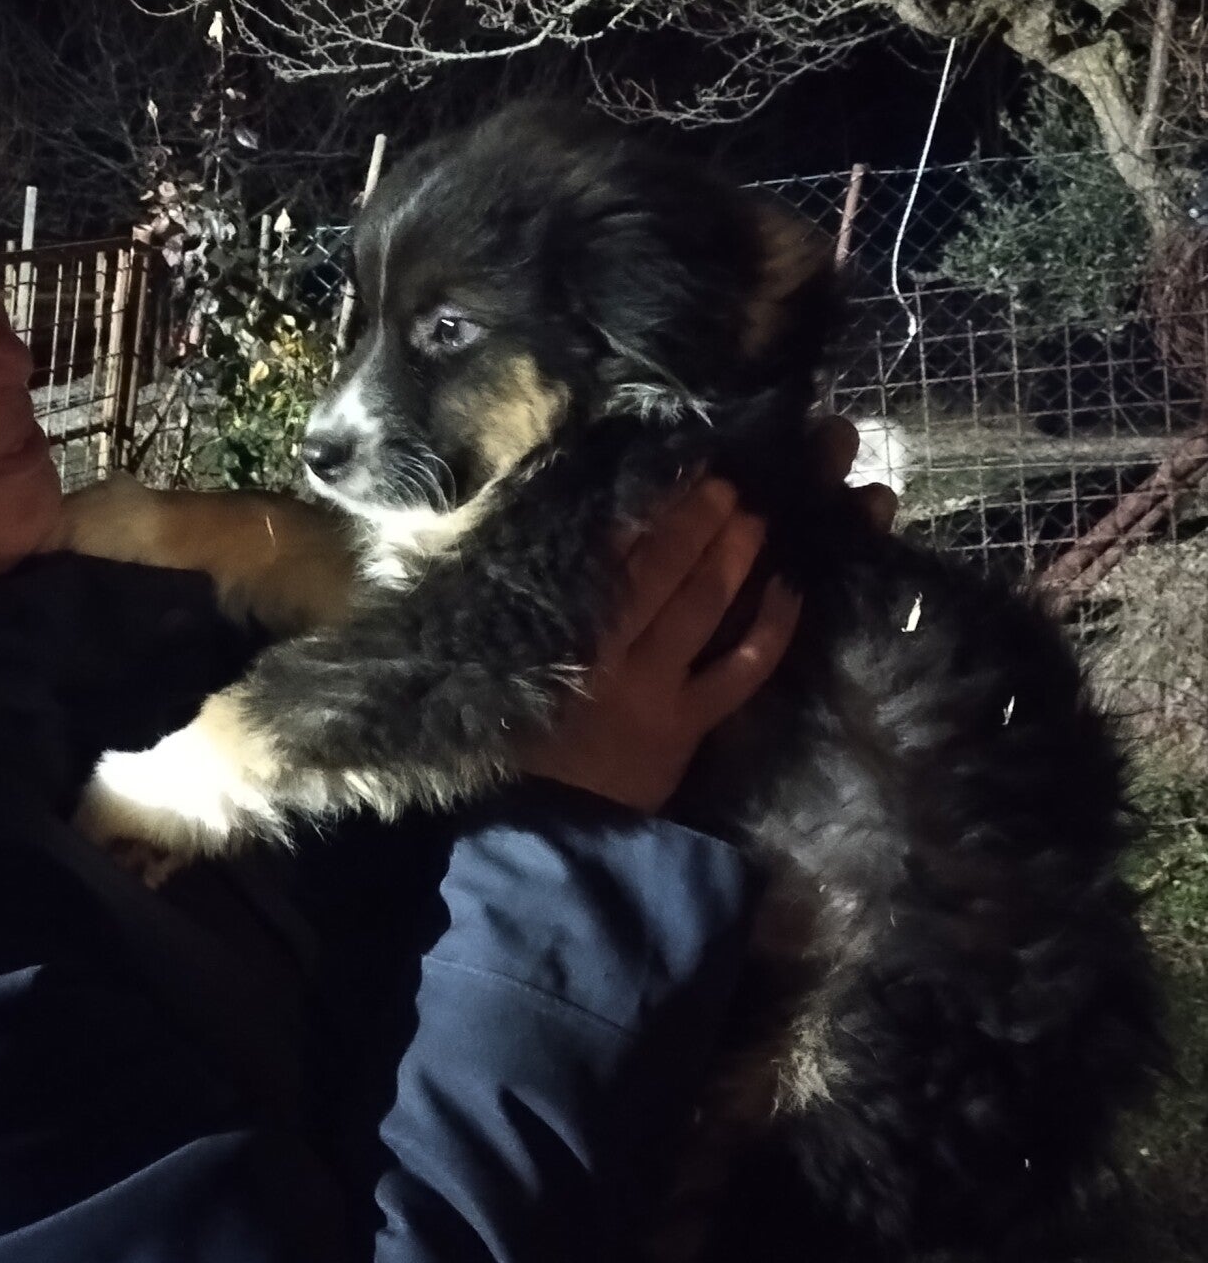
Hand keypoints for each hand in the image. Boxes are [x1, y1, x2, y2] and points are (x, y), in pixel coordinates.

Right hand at [518, 415, 896, 811]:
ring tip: (756, 514)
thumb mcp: (506, 670)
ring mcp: (655, 686)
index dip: (640, 508)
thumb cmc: (513, 744)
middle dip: (695, 518)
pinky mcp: (687, 724)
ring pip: (701, 606)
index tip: (665, 467)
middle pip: (658, 568)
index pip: (604, 554)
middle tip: (726, 479)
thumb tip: (560, 542)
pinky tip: (792, 591)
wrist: (540, 830)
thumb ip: (534, 613)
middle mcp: (609, 650)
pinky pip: (739, 670)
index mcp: (558, 631)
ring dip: (732, 555)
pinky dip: (769, 629)